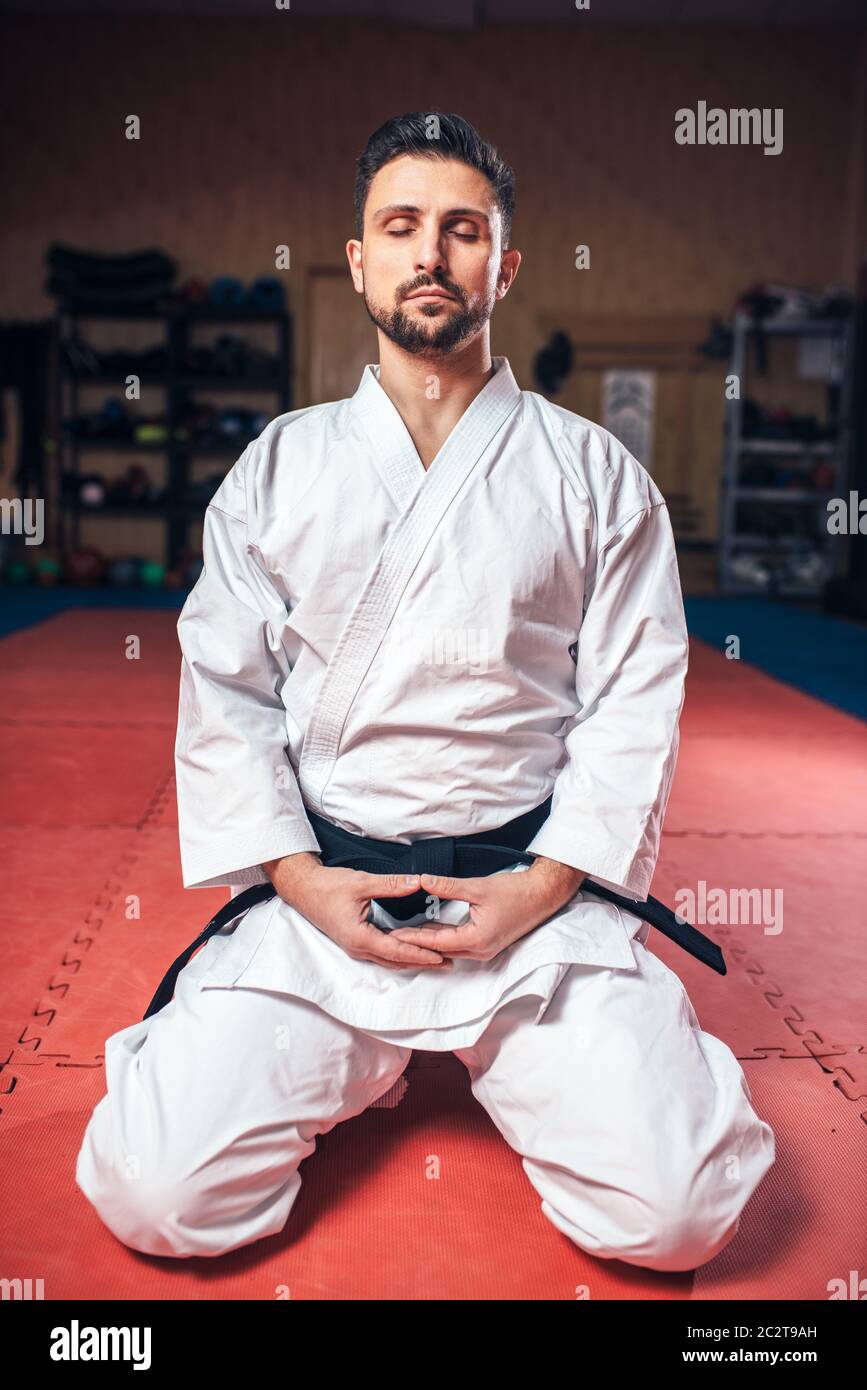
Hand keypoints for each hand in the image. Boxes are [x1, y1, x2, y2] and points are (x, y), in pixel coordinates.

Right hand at [261, 852, 452, 970]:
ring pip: (389, 959)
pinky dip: (400, 953)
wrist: (303, 889)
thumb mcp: (361, 882)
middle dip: (422, 962)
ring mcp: (356, 946)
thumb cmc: (327, 886)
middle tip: (448, 962)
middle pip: (396, 960)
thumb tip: (417, 882)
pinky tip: (411, 948)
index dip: (420, 953)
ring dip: (412, 959)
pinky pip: (382, 952)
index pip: (397, 950)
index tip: (441, 955)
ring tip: (436, 959)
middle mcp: (358, 947)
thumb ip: (391, 884)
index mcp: (360, 937)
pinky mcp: (355, 941)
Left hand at [389, 857, 585, 961]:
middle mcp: (480, 951)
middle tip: (391, 937)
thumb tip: (423, 881)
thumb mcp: (478, 887)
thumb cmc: (515, 891)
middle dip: (416, 944)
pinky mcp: (487, 943)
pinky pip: (459, 945)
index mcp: (476, 940)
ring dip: (428, 942)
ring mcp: (484, 950)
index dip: (413, 938)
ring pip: (449, 949)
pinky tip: (428, 929)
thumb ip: (448, 886)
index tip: (392, 935)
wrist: (542, 895)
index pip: (436, 942)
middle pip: (440, 951)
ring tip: (404, 935)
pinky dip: (442, 938)